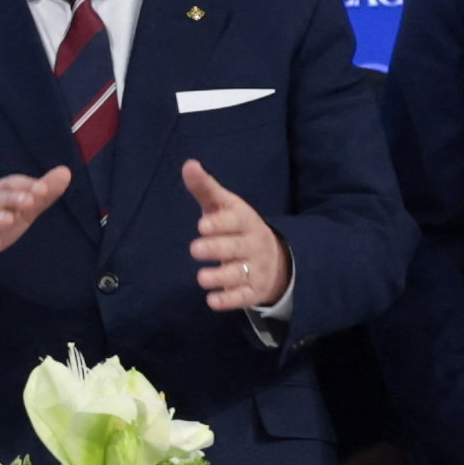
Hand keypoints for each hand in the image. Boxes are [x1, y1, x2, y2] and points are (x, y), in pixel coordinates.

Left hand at [181, 158, 286, 314]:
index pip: (236, 221)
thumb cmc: (238, 228)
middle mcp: (254, 245)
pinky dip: (228, 301)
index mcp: (246, 221)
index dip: (220, 224)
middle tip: (195, 249)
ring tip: (201, 277)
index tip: (202, 225)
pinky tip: (212, 300)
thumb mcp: (226, 207)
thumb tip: (188, 164)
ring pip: (239, 275)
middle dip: (216, 249)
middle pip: (236, 248)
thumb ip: (206, 188)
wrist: (275, 259)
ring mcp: (256, 270)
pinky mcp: (254, 292)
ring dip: (219, 277)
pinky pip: (243, 298)